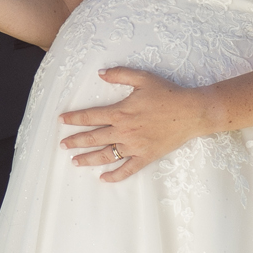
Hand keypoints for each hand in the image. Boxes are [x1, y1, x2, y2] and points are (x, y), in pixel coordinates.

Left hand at [58, 68, 207, 182]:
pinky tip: (104, 178)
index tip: (61, 121)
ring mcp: (134, 146)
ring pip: (106, 155)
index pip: (90, 116)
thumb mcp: (143, 78)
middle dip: (75, 141)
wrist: (192, 112)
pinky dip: (115, 176)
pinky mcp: (146, 156)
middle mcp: (124, 131)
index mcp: (120, 112)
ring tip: (74, 162)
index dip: (74, 118)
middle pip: (93, 137)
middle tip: (62, 145)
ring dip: (88, 159)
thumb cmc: (168, 94)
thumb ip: (119, 74)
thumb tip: (100, 73)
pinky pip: (127, 169)